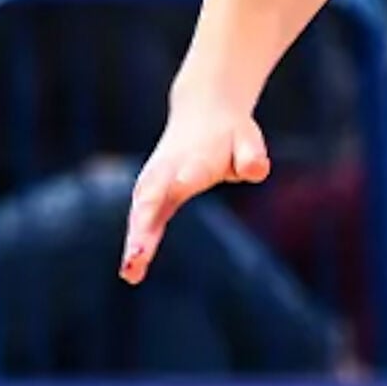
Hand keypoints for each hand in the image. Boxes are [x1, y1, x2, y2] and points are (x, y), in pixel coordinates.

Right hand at [121, 102, 269, 283]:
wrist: (203, 113)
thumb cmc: (230, 133)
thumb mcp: (247, 139)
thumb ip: (250, 156)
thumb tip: (256, 170)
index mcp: (197, 157)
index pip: (191, 172)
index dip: (186, 179)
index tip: (181, 186)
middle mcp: (169, 170)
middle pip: (153, 197)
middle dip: (144, 225)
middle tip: (139, 254)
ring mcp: (155, 182)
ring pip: (140, 211)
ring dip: (135, 239)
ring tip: (130, 271)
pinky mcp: (151, 194)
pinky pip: (141, 220)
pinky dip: (136, 243)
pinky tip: (131, 273)